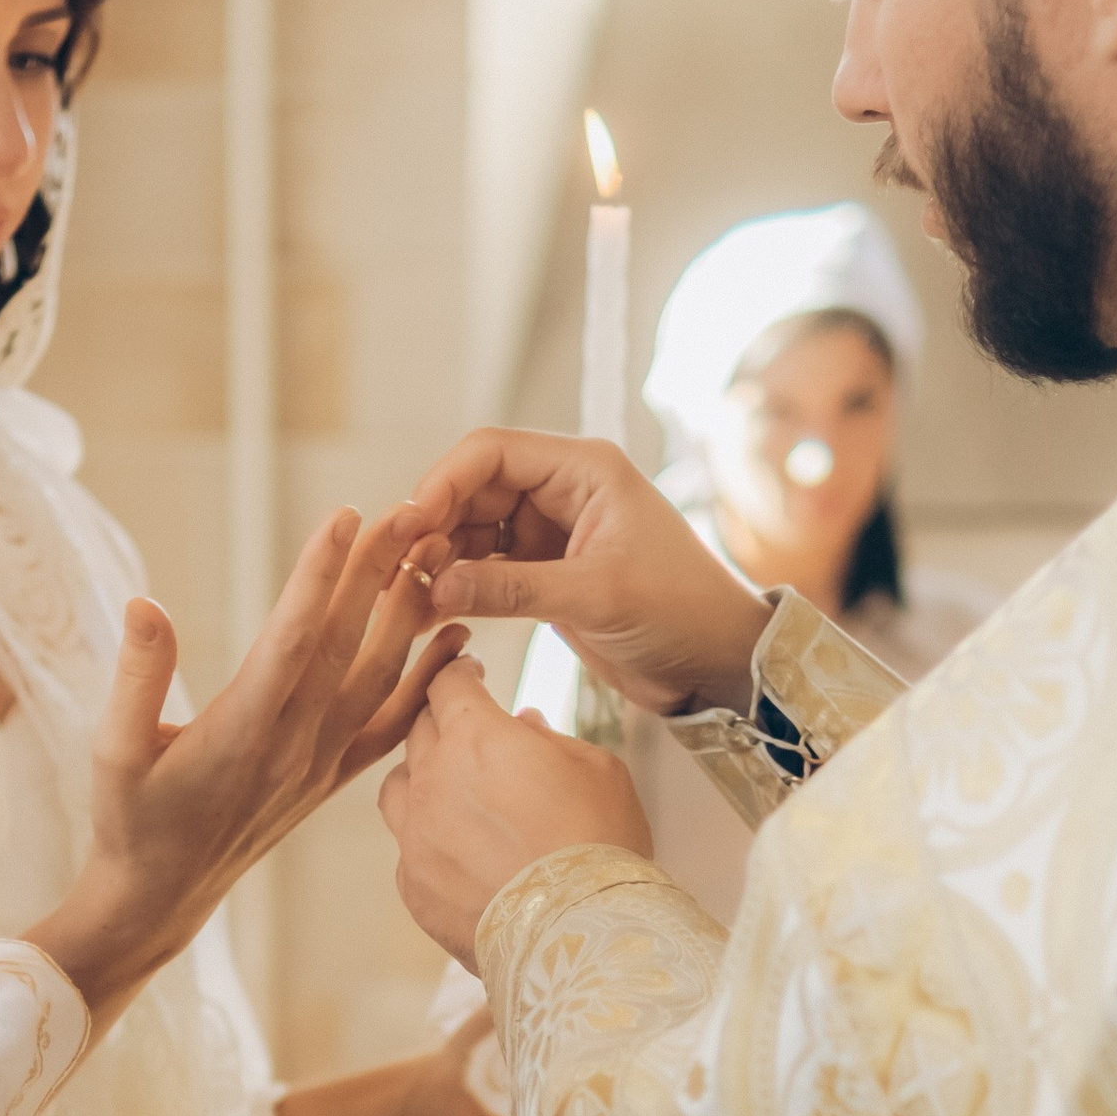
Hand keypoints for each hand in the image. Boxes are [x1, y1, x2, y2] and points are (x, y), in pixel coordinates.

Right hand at [30, 503, 465, 1023]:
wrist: (162, 895)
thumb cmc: (129, 819)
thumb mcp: (111, 752)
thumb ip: (133, 679)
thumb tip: (144, 603)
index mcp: (241, 729)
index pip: (290, 638)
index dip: (320, 576)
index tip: (345, 517)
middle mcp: (294, 744)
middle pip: (347, 644)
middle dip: (379, 572)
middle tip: (408, 508)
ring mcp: (321, 762)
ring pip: (379, 676)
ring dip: (408, 611)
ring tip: (433, 551)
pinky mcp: (333, 776)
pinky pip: (395, 724)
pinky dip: (429, 681)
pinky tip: (456, 639)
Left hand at [379, 656, 651, 965]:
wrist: (579, 935)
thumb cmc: (599, 845)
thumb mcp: (596, 769)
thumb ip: (550, 739)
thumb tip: (522, 725)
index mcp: (475, 737)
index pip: (445, 683)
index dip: (458, 674)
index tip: (469, 675)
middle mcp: (431, 780)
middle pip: (418, 730)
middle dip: (443, 723)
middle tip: (468, 732)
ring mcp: (414, 837)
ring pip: (397, 786)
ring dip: (421, 778)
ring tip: (452, 790)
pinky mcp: (412, 886)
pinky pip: (407, 848)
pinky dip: (427, 840)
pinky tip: (459, 852)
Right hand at [407, 427, 771, 715]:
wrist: (718, 662)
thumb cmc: (680, 611)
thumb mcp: (596, 596)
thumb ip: (511, 589)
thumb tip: (434, 587)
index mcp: (584, 470)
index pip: (490, 454)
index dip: (442, 483)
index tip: (409, 527)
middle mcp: (563, 491)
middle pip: (472, 492)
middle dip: (432, 528)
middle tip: (398, 573)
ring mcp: (552, 533)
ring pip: (472, 533)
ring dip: (439, 562)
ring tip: (406, 600)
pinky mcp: (547, 574)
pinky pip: (487, 570)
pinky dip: (458, 588)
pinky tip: (429, 613)